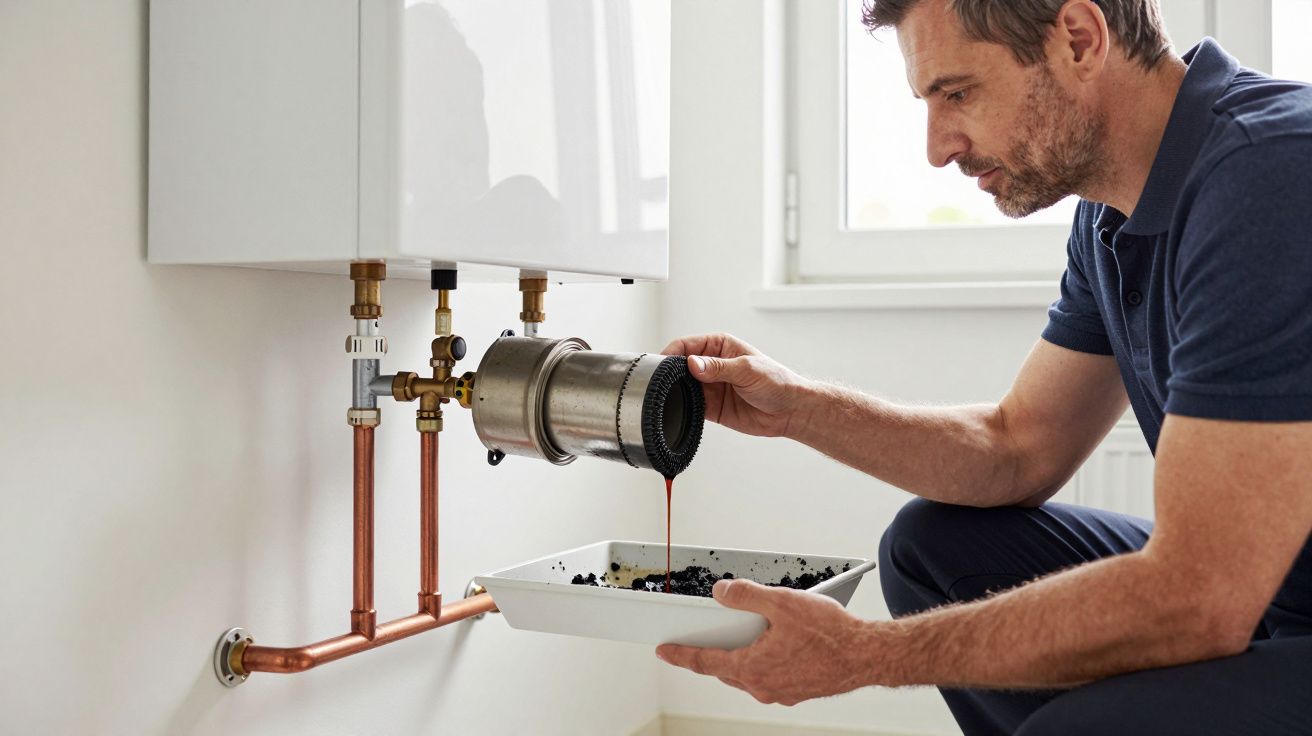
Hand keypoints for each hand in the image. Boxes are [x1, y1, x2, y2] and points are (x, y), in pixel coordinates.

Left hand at [655, 579, 876, 705]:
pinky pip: (769, 677)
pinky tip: (773, 644)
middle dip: (711, 655)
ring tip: (741, 636)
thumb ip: (745, 596)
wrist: (866, 656)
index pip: (705, 661)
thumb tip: (721, 592)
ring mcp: (781, 693)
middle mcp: (763, 686)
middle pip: (725, 670)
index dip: (681, 655)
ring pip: (748, 674)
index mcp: (753, 667)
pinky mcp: (797, 691)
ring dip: (739, 658)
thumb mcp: (782, 603)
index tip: (663, 651)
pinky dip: (762, 662)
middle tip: (698, 641)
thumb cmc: (830, 633)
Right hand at [661, 333, 812, 437]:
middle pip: (679, 366)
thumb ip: (718, 367)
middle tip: (660, 384)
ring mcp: (710, 386)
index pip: (686, 345)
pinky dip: (682, 408)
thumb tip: (691, 363)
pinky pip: (690, 406)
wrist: (790, 411)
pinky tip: (679, 410)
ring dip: (674, 392)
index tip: (660, 365)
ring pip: (681, 387)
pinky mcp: (711, 406)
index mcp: (719, 346)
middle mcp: (711, 364)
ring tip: (667, 398)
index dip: (671, 353)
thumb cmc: (777, 382)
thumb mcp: (747, 370)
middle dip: (668, 374)